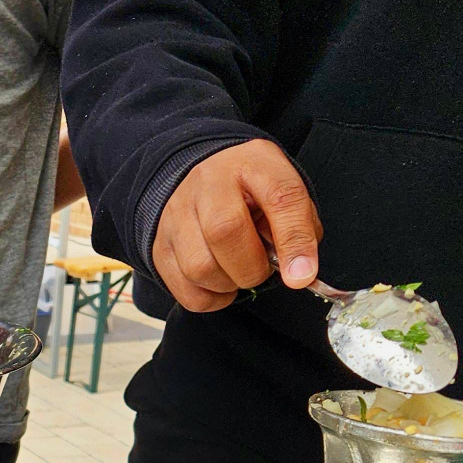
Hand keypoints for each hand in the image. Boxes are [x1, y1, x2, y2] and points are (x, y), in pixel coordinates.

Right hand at [153, 139, 321, 310]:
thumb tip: (300, 273)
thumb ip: (298, 226)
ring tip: (237, 271)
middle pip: (224, 232)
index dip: (294, 240)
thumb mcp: (281, 190)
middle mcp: (206, 184)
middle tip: (261, 268)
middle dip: (252, 267)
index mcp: (250, 163)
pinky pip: (186, 291)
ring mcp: (176, 216)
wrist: (197, 179)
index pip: (279, 197)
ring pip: (199, 268)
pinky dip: (211, 299)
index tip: (302, 274)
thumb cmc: (247, 189)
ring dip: (229, 284)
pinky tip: (220, 284)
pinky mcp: (160, 248)